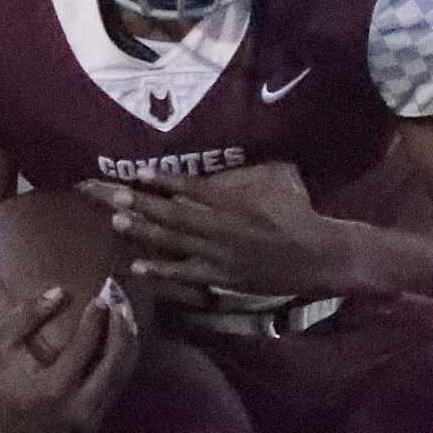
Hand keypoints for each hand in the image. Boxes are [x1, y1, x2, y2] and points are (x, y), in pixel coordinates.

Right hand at [0, 282, 139, 432]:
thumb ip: (28, 315)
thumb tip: (61, 291)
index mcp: (53, 389)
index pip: (85, 347)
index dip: (95, 320)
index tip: (100, 299)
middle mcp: (76, 409)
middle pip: (113, 365)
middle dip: (121, 332)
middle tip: (121, 306)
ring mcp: (86, 422)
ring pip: (119, 380)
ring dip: (126, 348)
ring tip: (125, 320)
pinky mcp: (91, 426)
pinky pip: (113, 391)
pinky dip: (119, 366)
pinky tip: (119, 343)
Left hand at [90, 168, 358, 299]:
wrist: (318, 257)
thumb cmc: (300, 214)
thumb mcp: (281, 180)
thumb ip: (252, 171)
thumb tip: (238, 155)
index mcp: (235, 202)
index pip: (192, 189)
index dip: (164, 181)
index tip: (138, 173)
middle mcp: (221, 228)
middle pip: (174, 215)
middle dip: (142, 205)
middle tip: (114, 196)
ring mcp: (219, 255)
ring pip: (174, 243)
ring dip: (144, 232)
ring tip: (117, 222)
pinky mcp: (222, 277)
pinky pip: (185, 274)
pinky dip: (161, 271)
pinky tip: (137, 266)